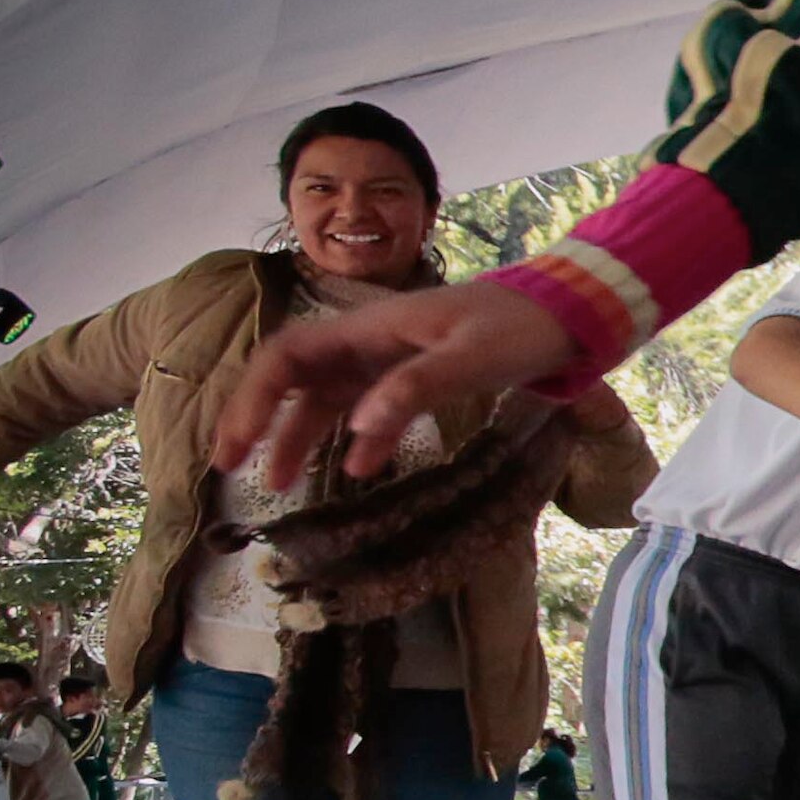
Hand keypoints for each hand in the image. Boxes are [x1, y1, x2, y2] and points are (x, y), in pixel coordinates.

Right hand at [212, 281, 584, 489]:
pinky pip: (366, 409)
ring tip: (276, 483)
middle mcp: (366, 341)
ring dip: (296, 436)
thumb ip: (415, 389)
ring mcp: (386, 359)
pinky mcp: (412, 377)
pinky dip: (353, 439)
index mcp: (368, 327)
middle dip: (257, 419)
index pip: (286, 356)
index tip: (236, 443)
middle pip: (292, 377)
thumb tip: (356, 433)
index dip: (253, 398)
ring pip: (324, 398)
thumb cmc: (520, 326)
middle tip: (229, 467)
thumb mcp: (471, 357)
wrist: (569, 315)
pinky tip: (353, 470)